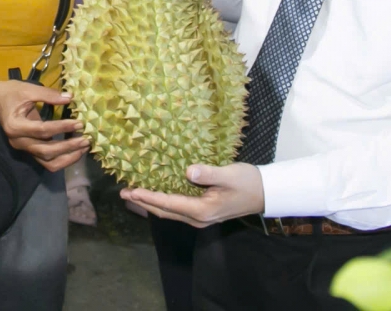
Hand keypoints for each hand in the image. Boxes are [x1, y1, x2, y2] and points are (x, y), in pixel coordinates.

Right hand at [0, 81, 88, 171]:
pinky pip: (46, 160)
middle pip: (46, 151)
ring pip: (47, 161)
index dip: (62, 127)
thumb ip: (48, 95)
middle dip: (68, 147)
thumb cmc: (10, 93)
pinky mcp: (29, 150)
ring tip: (84, 147)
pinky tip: (75, 151)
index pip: (42, 130)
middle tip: (86, 139)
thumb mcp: (28, 89)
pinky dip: (62, 159)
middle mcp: (18, 141)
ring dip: (67, 157)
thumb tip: (70, 98)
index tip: (79, 123)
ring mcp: (23, 148)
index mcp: (15, 126)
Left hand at [121, 163, 263, 226]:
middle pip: (165, 211)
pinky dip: (163, 202)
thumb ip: (208, 173)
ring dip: (151, 203)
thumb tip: (188, 171)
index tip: (131, 191)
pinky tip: (156, 194)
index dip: (148, 197)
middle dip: (144, 202)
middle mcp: (198, 218)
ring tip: (134, 194)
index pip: (169, 204)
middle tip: (124, 193)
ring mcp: (201, 217)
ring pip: (170, 212)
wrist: (266, 193)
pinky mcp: (203, 212)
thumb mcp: (229, 174)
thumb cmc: (248, 182)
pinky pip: (177, 208)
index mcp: (202, 210)